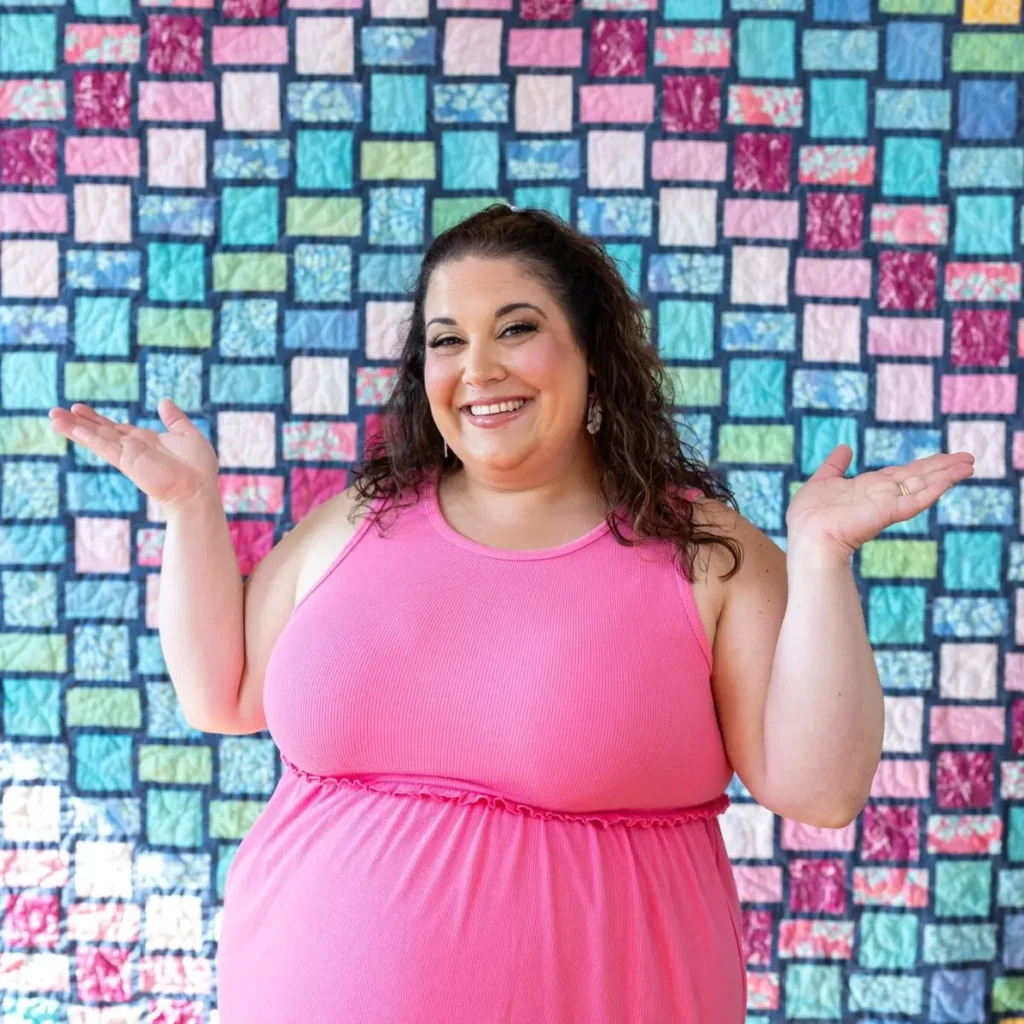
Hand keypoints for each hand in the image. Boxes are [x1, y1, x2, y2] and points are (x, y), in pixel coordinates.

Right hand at [49, 398, 219, 509]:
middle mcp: (132, 447)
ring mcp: (128, 454)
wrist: (197, 489)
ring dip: (75, 427)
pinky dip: (88, 436)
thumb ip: (174, 419)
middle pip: (100, 431)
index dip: (97, 418)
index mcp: (145, 441)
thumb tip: (163, 401)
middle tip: (56, 411)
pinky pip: (104, 445)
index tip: (79, 409)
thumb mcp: (188, 434)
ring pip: (96, 437)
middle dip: (79, 421)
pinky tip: (72, 428)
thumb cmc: (198, 468)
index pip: (116, 428)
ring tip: (53, 417)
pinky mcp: (127, 461)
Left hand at [786, 444, 975, 559]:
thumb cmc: (809, 515)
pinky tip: (951, 479)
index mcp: (869, 487)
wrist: (807, 537)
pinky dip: (934, 488)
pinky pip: (916, 499)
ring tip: (970, 464)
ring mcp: (887, 503)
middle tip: (969, 458)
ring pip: (923, 485)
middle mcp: (882, 494)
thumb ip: (835, 466)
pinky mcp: (888, 512)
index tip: (943, 458)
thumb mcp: (822, 481)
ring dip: (947, 474)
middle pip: (918, 477)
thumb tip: (845, 448)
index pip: (902, 473)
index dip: (923, 465)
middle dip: (943, 467)